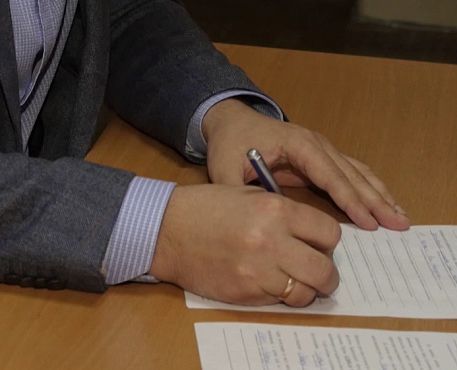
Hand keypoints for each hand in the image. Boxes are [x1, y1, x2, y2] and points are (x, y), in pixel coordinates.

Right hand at [149, 184, 340, 306]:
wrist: (167, 230)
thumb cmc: (205, 209)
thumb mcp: (249, 196)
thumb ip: (284, 213)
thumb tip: (314, 237)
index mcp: (275, 210)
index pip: (330, 233)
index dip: (326, 241)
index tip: (318, 244)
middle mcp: (271, 241)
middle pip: (325, 270)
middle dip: (326, 273)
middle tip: (317, 271)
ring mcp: (258, 271)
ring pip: (305, 293)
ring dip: (304, 289)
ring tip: (291, 279)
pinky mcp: (245, 292)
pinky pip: (278, 301)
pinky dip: (278, 295)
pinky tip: (265, 281)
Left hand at [201, 99, 409, 230]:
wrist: (232, 121)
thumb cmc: (229, 143)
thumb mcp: (223, 167)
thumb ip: (234, 191)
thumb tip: (252, 219)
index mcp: (296, 144)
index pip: (328, 174)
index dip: (348, 198)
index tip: (367, 221)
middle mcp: (317, 144)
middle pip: (351, 175)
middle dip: (375, 200)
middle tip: (398, 225)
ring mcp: (322, 149)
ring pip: (358, 174)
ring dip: (380, 196)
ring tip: (401, 219)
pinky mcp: (322, 158)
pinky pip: (351, 174)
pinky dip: (370, 190)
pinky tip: (385, 206)